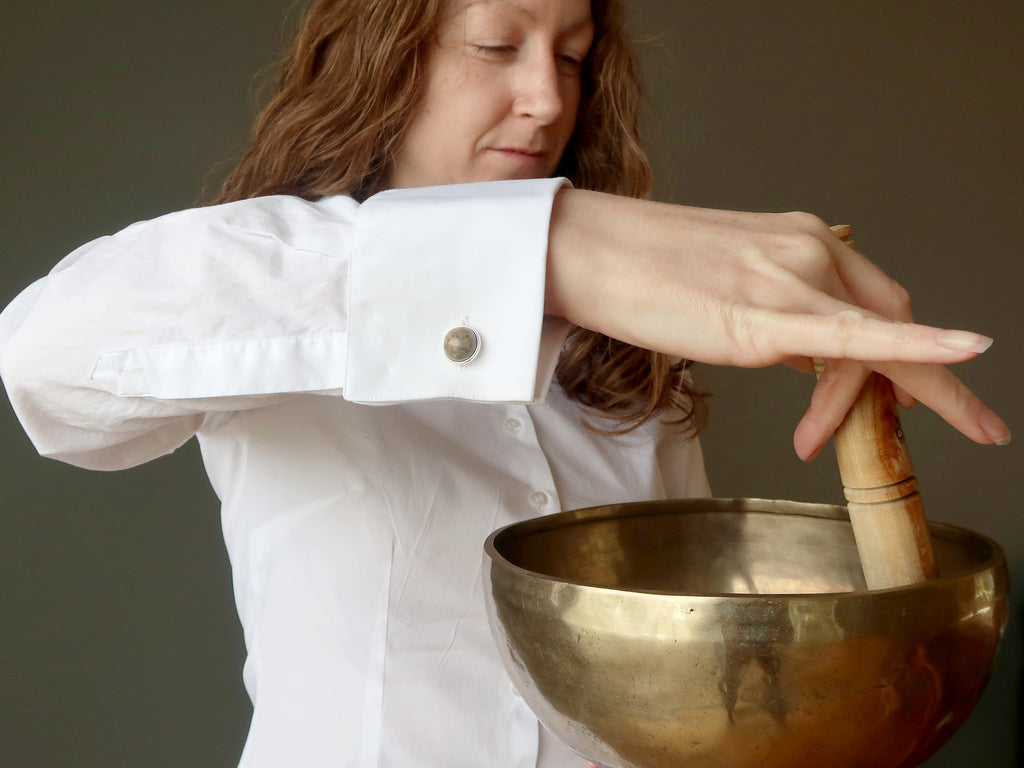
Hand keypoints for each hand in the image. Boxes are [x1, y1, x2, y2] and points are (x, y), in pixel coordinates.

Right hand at [547, 189, 1009, 457]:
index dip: (910, 346)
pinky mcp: (766, 315)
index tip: (930, 386)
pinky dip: (921, 348)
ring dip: (858, 403)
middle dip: (913, 381)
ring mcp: (792, 278)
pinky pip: (860, 336)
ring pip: (871, 344)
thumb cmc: (635, 270)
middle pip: (888, 320)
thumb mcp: (725, 286)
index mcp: (799, 237)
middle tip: (909, 425)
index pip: (876, 297)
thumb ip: (775, 313)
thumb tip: (804, 355)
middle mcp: (810, 248)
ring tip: (806, 440)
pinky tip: (965, 355)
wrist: (585, 251)